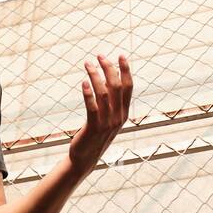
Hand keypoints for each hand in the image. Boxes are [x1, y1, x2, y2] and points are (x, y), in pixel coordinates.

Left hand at [69, 54, 132, 168]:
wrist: (86, 158)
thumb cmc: (96, 134)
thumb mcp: (108, 117)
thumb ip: (111, 101)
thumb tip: (111, 78)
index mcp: (124, 112)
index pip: (128, 87)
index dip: (125, 70)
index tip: (121, 55)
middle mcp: (118, 117)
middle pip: (116, 86)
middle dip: (109, 68)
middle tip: (99, 55)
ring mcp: (107, 123)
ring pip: (103, 93)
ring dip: (95, 75)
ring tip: (87, 63)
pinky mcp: (94, 128)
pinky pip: (92, 108)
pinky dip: (88, 93)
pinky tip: (83, 82)